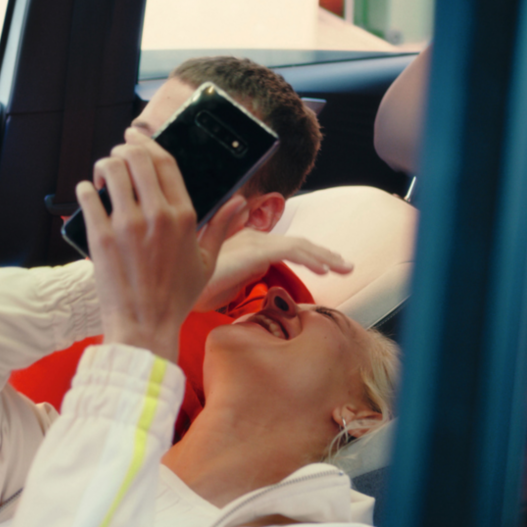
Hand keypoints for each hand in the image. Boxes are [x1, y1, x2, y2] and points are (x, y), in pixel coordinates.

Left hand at [77, 128, 246, 360]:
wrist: (145, 325)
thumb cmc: (176, 297)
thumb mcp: (207, 262)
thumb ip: (222, 227)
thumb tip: (240, 202)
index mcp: (184, 217)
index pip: (166, 162)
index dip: (148, 143)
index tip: (137, 138)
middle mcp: (156, 215)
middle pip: (136, 157)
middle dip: (124, 148)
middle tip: (118, 155)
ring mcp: (127, 225)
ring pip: (111, 169)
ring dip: (104, 164)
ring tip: (102, 176)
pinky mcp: (101, 237)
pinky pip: (88, 196)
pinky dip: (85, 189)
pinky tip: (88, 193)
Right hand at [194, 229, 353, 312]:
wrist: (180, 290)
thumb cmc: (198, 288)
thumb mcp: (227, 281)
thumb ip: (245, 273)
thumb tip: (261, 272)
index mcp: (246, 242)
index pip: (285, 246)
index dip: (309, 255)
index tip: (327, 266)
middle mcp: (252, 237)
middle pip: (296, 243)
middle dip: (323, 254)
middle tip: (345, 265)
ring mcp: (255, 241)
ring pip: (299, 245)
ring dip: (324, 255)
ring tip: (344, 267)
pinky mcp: (256, 250)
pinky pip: (292, 251)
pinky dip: (311, 258)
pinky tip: (325, 270)